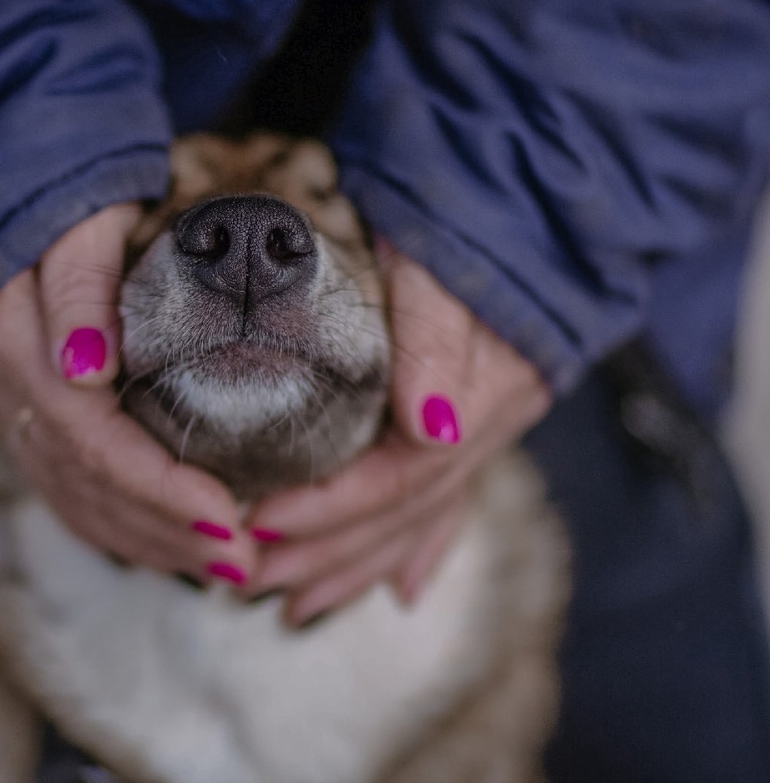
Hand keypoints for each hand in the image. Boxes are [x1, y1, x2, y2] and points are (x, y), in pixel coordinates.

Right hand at [0, 204, 256, 582]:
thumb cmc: (59, 186)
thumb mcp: (77, 212)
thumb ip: (79, 284)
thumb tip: (88, 372)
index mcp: (20, 339)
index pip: (93, 440)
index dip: (161, 490)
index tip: (230, 522)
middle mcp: (10, 384)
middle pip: (87, 483)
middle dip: (167, 531)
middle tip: (244, 563)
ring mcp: (12, 403)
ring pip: (73, 497)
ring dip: (147, 541)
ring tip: (221, 567)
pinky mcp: (26, 412)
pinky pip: (63, 487)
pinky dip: (116, 526)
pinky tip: (163, 547)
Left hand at [246, 242, 551, 626]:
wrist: (529, 181)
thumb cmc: (465, 206)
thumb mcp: (438, 255)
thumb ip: (432, 336)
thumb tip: (427, 428)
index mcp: (484, 386)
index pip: (403, 474)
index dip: (332, 508)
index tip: (261, 525)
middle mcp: (494, 417)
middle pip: (407, 509)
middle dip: (330, 552)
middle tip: (256, 578)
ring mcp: (493, 421)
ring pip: (423, 515)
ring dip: (360, 563)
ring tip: (300, 604)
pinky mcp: (479, 414)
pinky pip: (448, 497)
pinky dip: (418, 545)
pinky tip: (397, 588)